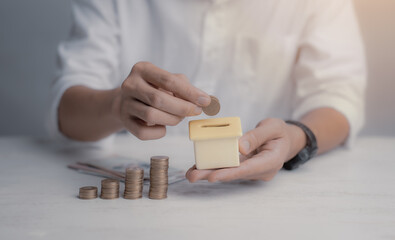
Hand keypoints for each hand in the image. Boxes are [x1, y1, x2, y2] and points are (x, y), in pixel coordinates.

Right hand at [114, 62, 210, 139]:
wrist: (127, 101)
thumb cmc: (154, 89)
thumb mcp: (169, 82)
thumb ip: (186, 88)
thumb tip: (204, 100)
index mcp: (142, 69)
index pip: (168, 80)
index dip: (189, 92)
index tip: (206, 101)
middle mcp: (130, 84)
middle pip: (158, 99)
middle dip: (182, 108)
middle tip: (196, 111)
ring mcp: (125, 103)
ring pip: (151, 116)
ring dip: (171, 120)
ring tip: (179, 118)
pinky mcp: (124, 121)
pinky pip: (143, 132)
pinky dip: (158, 132)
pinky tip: (163, 126)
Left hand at [186, 118, 306, 181]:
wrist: (286, 140)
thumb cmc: (280, 132)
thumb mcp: (272, 127)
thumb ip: (257, 136)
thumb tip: (240, 146)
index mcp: (271, 161)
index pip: (248, 169)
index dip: (229, 173)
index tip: (213, 176)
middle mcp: (261, 170)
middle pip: (235, 174)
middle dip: (213, 175)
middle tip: (193, 176)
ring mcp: (253, 171)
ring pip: (230, 172)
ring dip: (210, 172)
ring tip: (191, 173)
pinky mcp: (246, 168)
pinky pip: (230, 167)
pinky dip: (215, 166)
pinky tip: (200, 167)